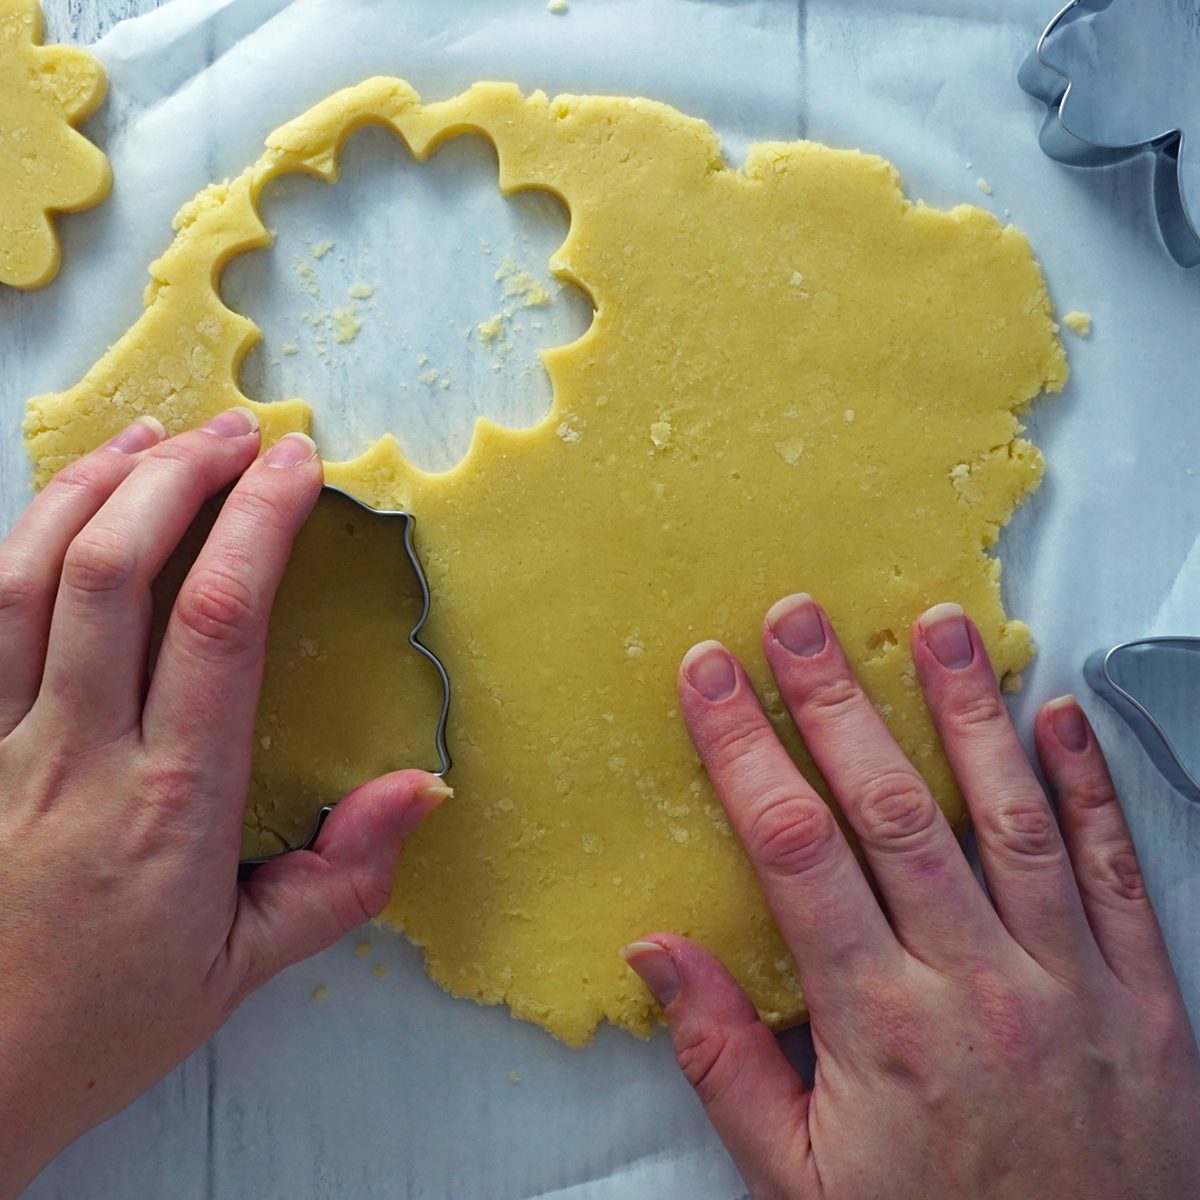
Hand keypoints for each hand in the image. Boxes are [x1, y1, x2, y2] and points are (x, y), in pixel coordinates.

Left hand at [0, 409, 446, 1196]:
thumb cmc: (103, 1021)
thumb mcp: (245, 966)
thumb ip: (341, 878)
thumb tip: (420, 789)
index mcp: (170, 802)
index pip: (218, 624)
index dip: (259, 523)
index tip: (297, 466)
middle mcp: (75, 754)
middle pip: (118, 571)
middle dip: (181, 476)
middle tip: (237, 432)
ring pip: (28, 576)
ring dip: (93, 487)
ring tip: (151, 438)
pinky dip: (15, 540)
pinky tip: (55, 507)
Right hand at [624, 596, 1199, 1198]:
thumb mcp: (797, 1184)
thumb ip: (724, 1059)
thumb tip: (656, 950)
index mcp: (883, 1028)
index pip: (794, 851)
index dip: (744, 751)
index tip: (710, 680)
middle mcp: (980, 987)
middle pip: (895, 810)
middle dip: (837, 701)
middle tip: (800, 619)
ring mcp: (1073, 984)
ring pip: (1013, 818)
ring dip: (969, 712)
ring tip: (937, 627)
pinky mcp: (1145, 999)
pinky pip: (1114, 873)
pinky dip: (1090, 786)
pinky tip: (1060, 716)